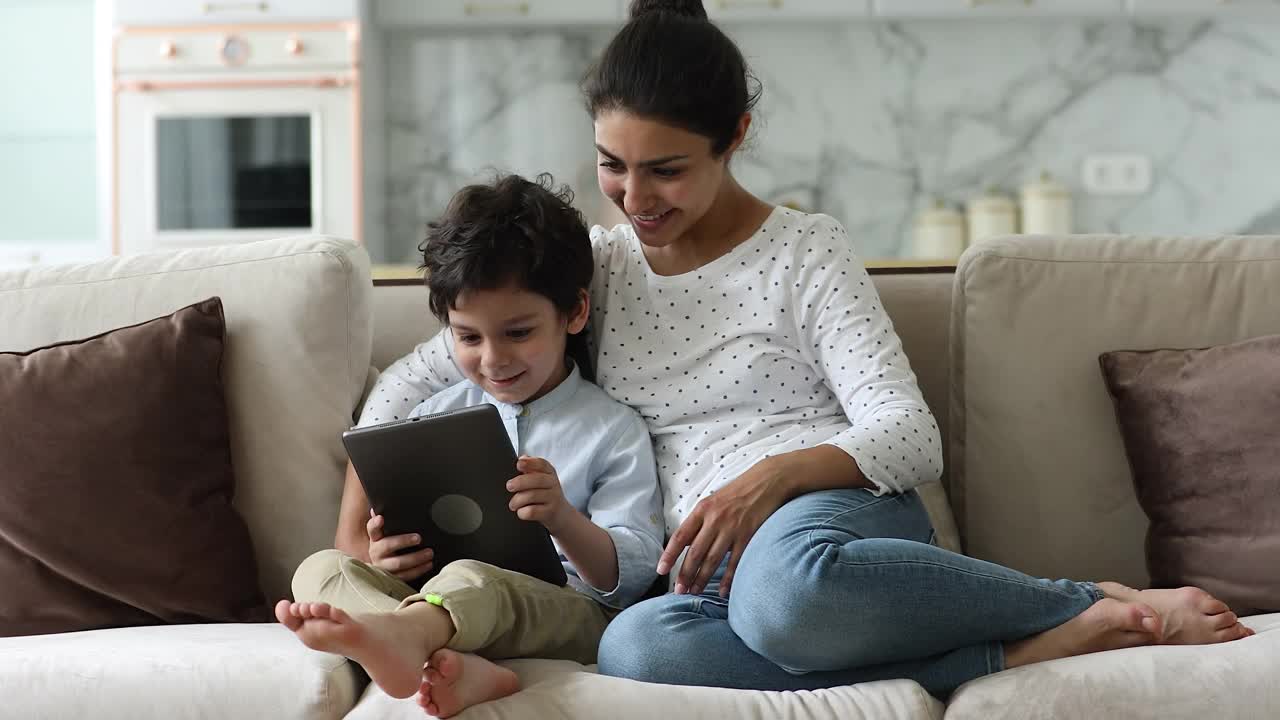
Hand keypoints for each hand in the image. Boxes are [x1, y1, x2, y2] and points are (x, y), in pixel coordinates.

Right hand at [367, 510, 433, 580]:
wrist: (383, 568)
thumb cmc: (388, 545)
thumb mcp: (385, 534)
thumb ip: (386, 522)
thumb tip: (378, 508)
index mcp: (375, 539)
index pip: (372, 528)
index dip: (375, 523)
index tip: (381, 518)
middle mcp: (376, 553)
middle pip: (388, 546)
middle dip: (403, 541)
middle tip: (419, 537)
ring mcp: (383, 567)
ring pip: (399, 563)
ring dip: (416, 558)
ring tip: (429, 553)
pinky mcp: (392, 578)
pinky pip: (405, 576)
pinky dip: (418, 570)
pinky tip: (428, 564)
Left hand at [507, 456, 572, 534]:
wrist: (561, 515)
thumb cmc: (545, 495)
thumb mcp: (541, 479)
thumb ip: (531, 468)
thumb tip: (522, 458)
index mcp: (549, 472)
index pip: (542, 464)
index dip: (530, 463)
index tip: (518, 464)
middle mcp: (553, 484)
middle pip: (537, 479)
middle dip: (520, 482)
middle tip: (509, 486)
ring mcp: (553, 499)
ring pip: (532, 496)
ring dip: (517, 500)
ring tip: (512, 504)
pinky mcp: (550, 513)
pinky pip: (533, 511)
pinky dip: (522, 512)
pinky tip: (521, 512)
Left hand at [658, 457, 788, 597]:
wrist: (766, 482)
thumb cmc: (736, 493)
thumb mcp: (712, 501)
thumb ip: (699, 522)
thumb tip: (685, 543)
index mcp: (702, 510)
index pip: (681, 536)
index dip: (669, 555)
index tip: (661, 570)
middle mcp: (715, 520)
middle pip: (695, 552)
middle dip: (685, 574)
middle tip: (678, 591)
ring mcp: (732, 528)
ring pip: (712, 559)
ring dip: (702, 578)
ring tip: (694, 592)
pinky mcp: (748, 536)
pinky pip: (735, 561)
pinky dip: (728, 578)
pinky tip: (722, 591)